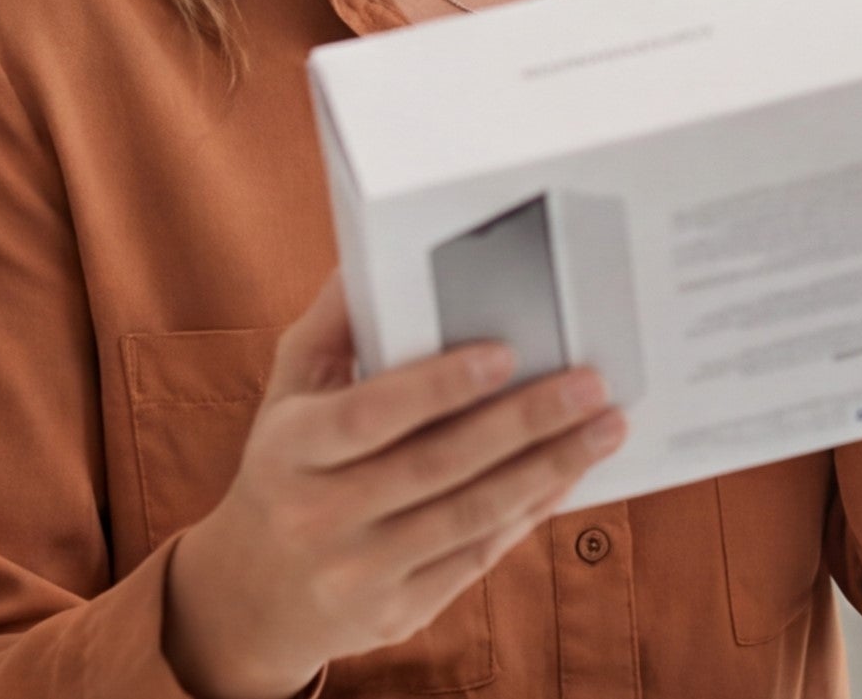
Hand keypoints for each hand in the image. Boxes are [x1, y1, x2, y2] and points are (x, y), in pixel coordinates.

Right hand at [162, 270, 625, 698]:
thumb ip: (337, 319)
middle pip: (437, 465)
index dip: (440, 385)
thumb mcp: (292, 387)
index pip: (369, 414)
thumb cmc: (288, 463)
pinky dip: (533, 510)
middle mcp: (320, 516)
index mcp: (291, 450)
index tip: (508, 351)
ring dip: (549, 467)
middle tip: (591, 382)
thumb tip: (376, 248)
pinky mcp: (399, 613)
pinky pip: (479, 556)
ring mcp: (359, 573)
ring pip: (471, 515)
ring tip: (606, 425)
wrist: (254, 595)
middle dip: (525, 421)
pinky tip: (572, 471)